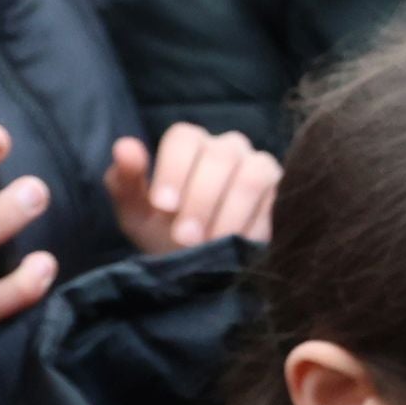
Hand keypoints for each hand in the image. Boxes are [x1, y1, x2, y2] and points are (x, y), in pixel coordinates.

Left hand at [108, 123, 277, 250]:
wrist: (198, 266)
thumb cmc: (162, 232)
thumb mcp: (136, 213)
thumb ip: (125, 180)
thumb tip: (124, 146)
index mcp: (189, 144)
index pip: (184, 138)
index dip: (174, 170)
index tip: (163, 206)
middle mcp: (227, 148)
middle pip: (220, 156)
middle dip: (201, 200)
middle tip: (185, 238)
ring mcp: (259, 166)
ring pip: (252, 175)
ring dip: (230, 212)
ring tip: (213, 244)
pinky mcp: (281, 193)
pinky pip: (274, 201)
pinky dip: (254, 226)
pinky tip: (238, 247)